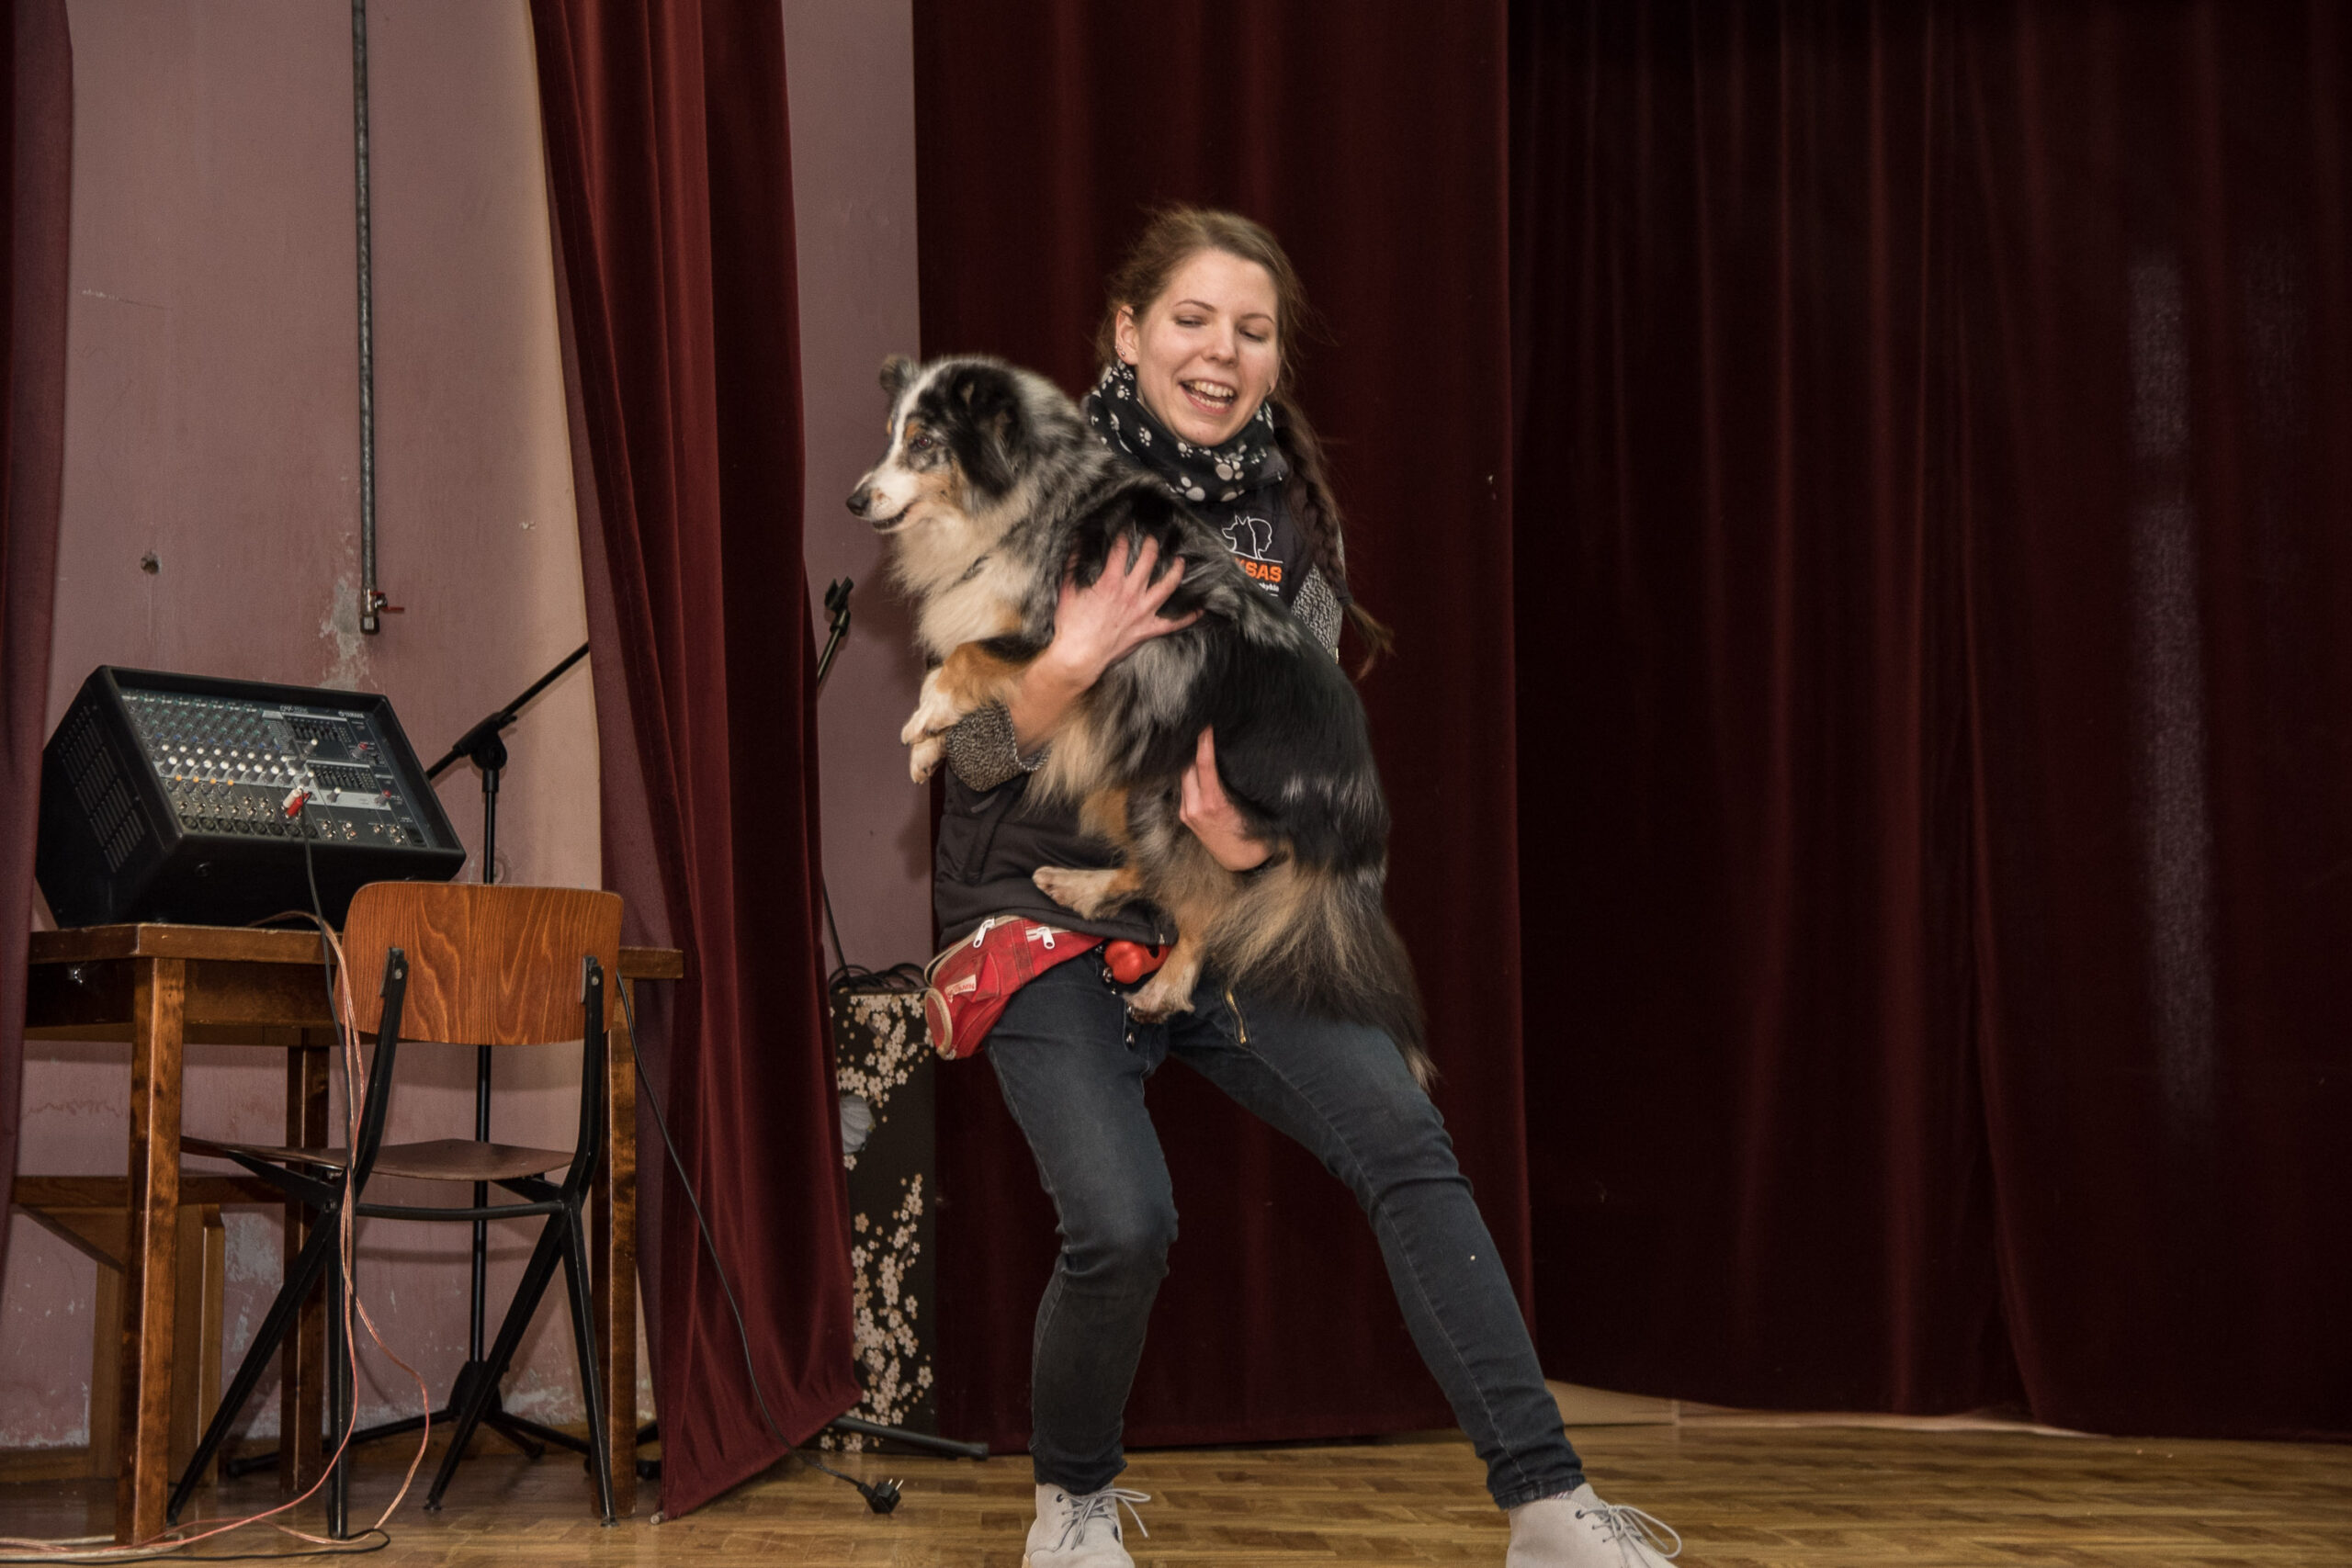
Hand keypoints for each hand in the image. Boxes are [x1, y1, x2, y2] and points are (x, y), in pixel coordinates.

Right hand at [1048, 535, 1197, 683]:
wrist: (1079, 656)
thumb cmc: (1071, 626)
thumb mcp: (1068, 590)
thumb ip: (1073, 564)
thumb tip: (1077, 543)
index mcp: (1111, 583)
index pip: (1120, 550)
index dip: (1122, 536)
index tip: (1124, 530)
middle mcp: (1130, 594)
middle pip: (1148, 561)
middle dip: (1151, 546)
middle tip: (1152, 539)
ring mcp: (1142, 612)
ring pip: (1166, 586)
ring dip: (1176, 571)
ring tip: (1180, 561)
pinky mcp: (1147, 630)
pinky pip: (1173, 624)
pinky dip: (1188, 617)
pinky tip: (1199, 610)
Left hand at [1179, 727, 1270, 871]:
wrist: (1242, 862)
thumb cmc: (1254, 834)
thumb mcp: (1251, 807)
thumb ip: (1238, 785)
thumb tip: (1234, 758)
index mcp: (1214, 804)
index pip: (1203, 765)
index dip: (1204, 742)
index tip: (1205, 725)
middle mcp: (1195, 808)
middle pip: (1187, 767)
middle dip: (1193, 747)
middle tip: (1200, 726)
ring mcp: (1187, 813)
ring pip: (1183, 776)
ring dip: (1189, 760)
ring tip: (1197, 740)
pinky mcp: (1185, 816)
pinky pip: (1184, 787)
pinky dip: (1189, 773)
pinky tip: (1195, 762)